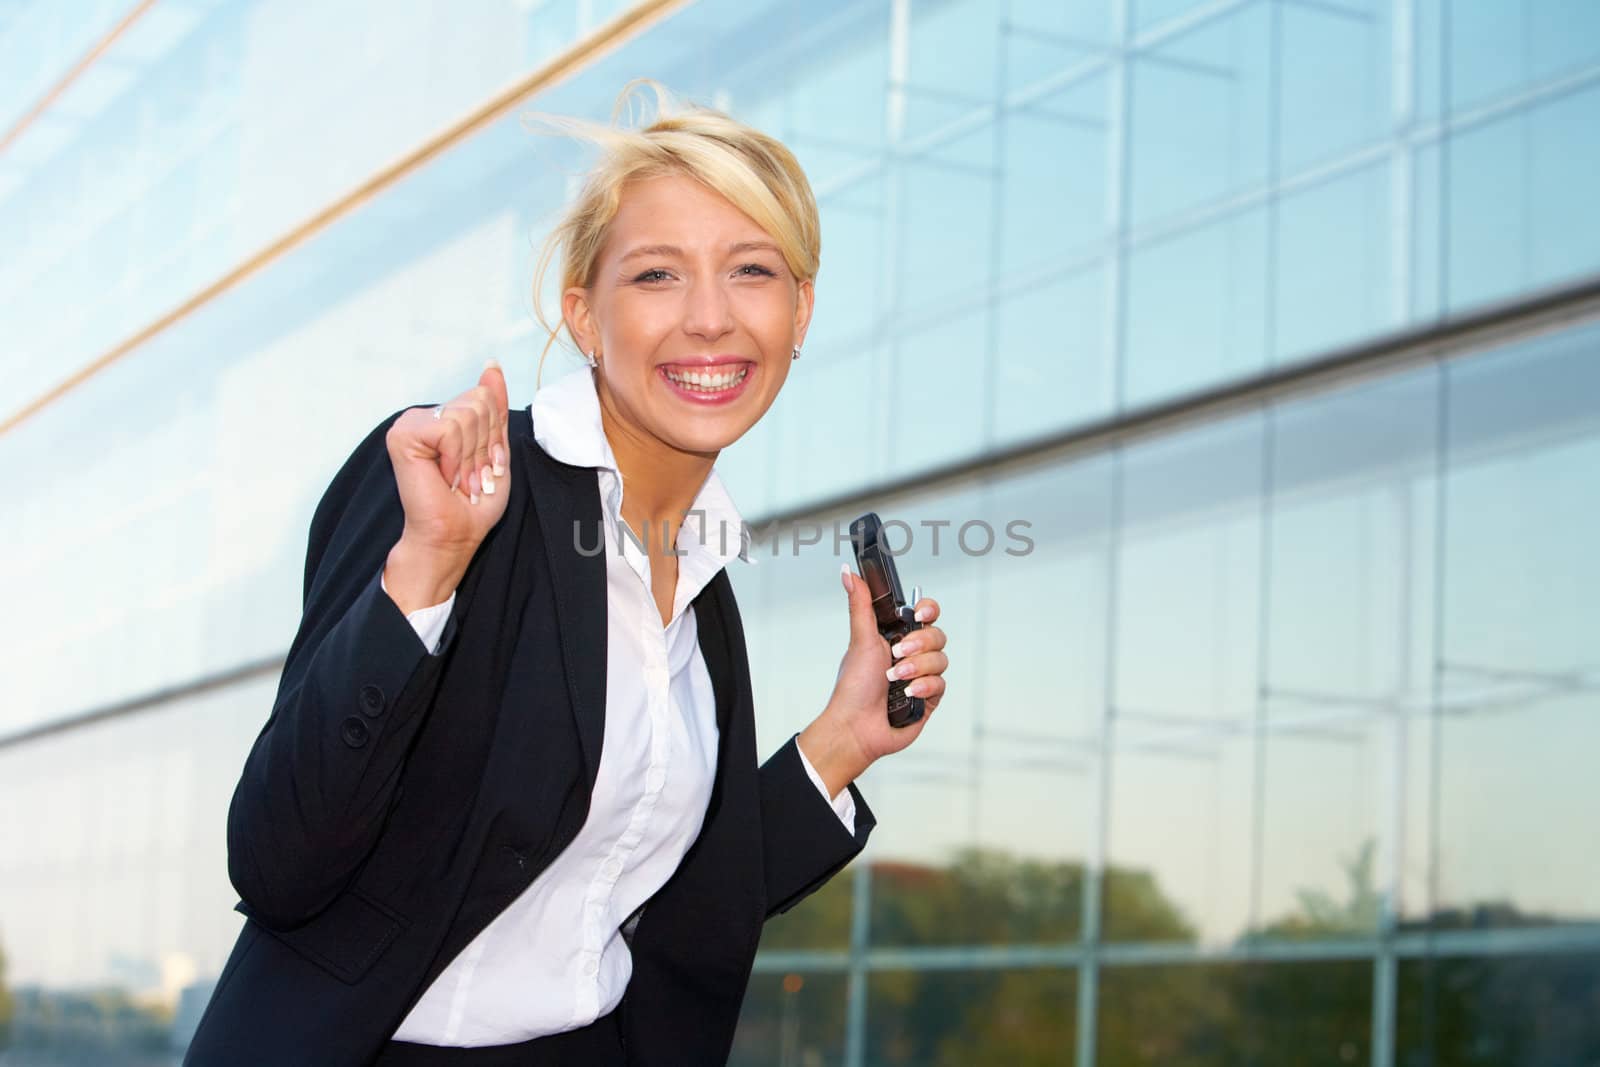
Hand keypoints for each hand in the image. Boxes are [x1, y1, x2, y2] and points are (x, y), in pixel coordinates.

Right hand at [382, 360, 510, 611]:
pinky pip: (450, 429)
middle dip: (484, 446)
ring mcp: (410, 422)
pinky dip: (456, 458)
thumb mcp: (494, 449)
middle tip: (467, 476)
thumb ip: (494, 407)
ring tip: (456, 479)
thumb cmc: (473, 503)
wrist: (453, 535)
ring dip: (471, 457)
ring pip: (468, 414)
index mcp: (445, 417)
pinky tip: (443, 476)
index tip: (479, 467)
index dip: (493, 438)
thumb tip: (492, 366)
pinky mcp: (403, 434)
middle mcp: (424, 415)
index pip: (487, 398)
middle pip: (480, 402)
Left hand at [799, 564, 948, 795]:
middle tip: (897, 654)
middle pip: (937, 634)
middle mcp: (911, 653)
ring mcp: (921, 675)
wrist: (856, 727)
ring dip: (917, 668)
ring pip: (941, 659)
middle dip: (919, 644)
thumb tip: (848, 573)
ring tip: (896, 678)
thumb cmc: (853, 687)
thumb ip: (861, 604)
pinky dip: (924, 687)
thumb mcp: (860, 639)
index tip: (920, 613)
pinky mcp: (929, 697)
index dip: (928, 609)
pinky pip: (941, 684)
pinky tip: (908, 694)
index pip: (925, 613)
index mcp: (896, 636)